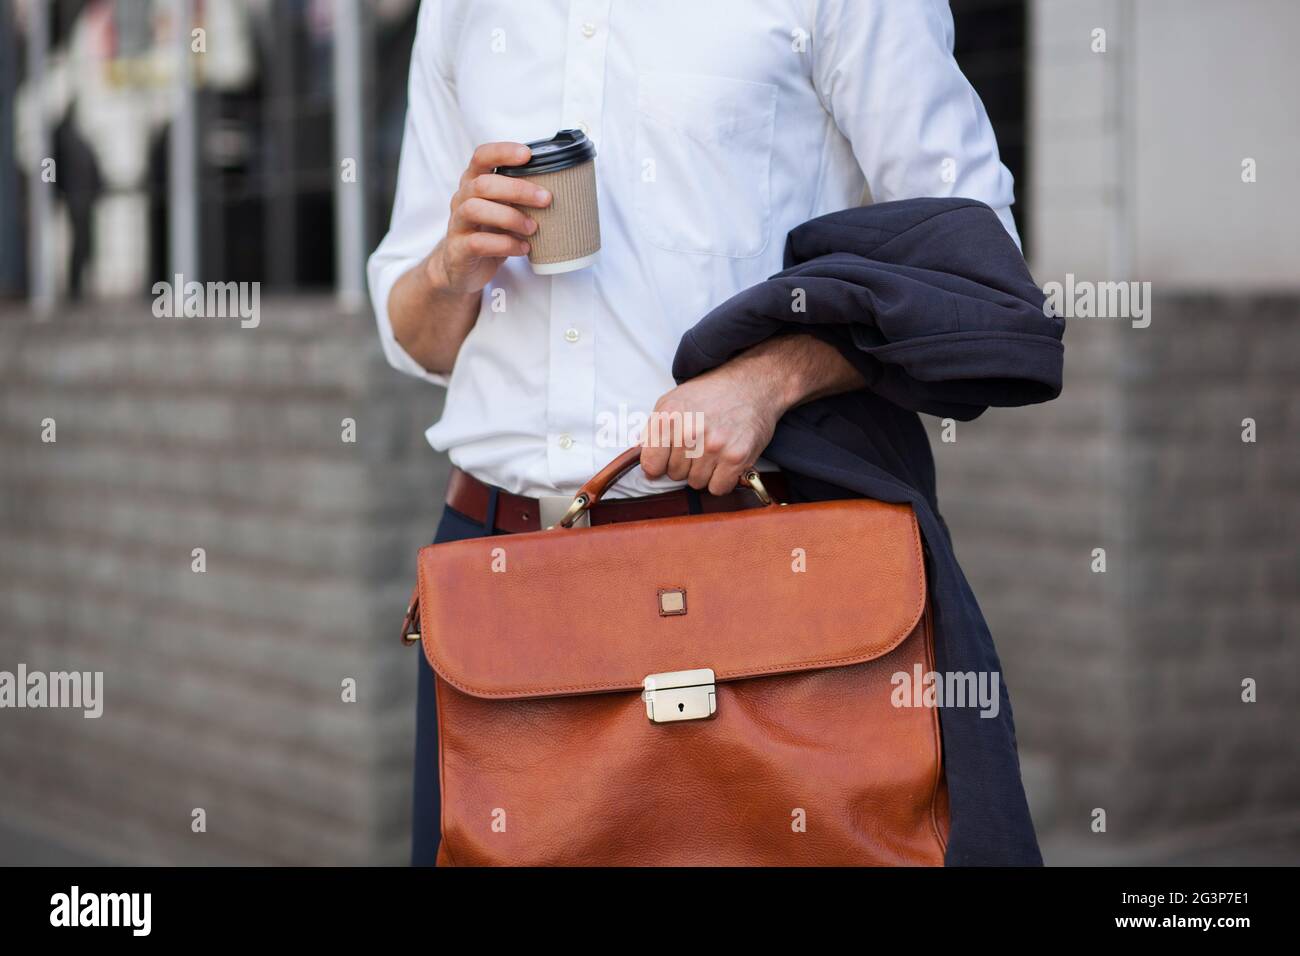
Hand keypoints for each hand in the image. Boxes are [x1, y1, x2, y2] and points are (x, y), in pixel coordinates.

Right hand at [426, 142, 551, 294]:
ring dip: (510, 217)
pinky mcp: (458, 249)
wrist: (461, 269)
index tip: (528, 155)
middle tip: (546, 198)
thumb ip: (520, 198)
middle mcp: (461, 199)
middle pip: (483, 184)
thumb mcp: (503, 210)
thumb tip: (561, 189)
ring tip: (533, 228)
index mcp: (473, 183)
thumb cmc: (489, 234)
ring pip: (476, 209)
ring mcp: (457, 224)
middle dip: (517, 189)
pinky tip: (523, 248)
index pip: (481, 156)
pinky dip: (506, 244)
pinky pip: (479, 242)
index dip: (502, 152)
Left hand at [639, 356, 787, 497]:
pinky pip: (718, 488)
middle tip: (700, 446)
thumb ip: (655, 430)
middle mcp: (689, 432)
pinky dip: (722, 480)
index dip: (659, 465)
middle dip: (685, 465)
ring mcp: (713, 446)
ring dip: (705, 472)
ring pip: (697, 483)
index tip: (668, 460)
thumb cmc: (711, 394)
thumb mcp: (672, 401)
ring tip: (714, 450)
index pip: (651, 465)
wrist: (752, 384)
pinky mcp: (736, 457)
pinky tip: (726, 461)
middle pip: (675, 475)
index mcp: (669, 418)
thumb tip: (645, 462)